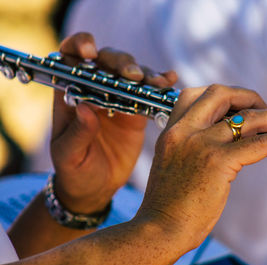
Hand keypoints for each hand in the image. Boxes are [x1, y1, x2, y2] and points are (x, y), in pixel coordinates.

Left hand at [51, 32, 177, 213]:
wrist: (96, 187)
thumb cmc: (75, 170)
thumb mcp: (68, 155)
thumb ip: (77, 133)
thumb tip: (86, 108)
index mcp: (71, 94)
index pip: (70, 57)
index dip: (79, 47)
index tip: (90, 52)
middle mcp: (96, 90)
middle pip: (108, 61)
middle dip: (121, 62)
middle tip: (133, 76)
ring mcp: (119, 98)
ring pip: (133, 73)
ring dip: (146, 73)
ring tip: (158, 83)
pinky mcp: (137, 111)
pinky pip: (150, 93)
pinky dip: (161, 84)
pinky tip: (170, 81)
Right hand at [136, 84, 266, 249]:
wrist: (159, 229)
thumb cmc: (168, 205)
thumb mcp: (173, 165)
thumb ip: (190, 147)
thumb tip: (222, 143)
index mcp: (172, 131)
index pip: (194, 94)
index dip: (221, 95)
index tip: (239, 106)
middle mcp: (185, 131)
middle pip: (221, 94)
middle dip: (249, 96)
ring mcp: (201, 144)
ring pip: (248, 117)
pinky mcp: (218, 162)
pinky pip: (259, 143)